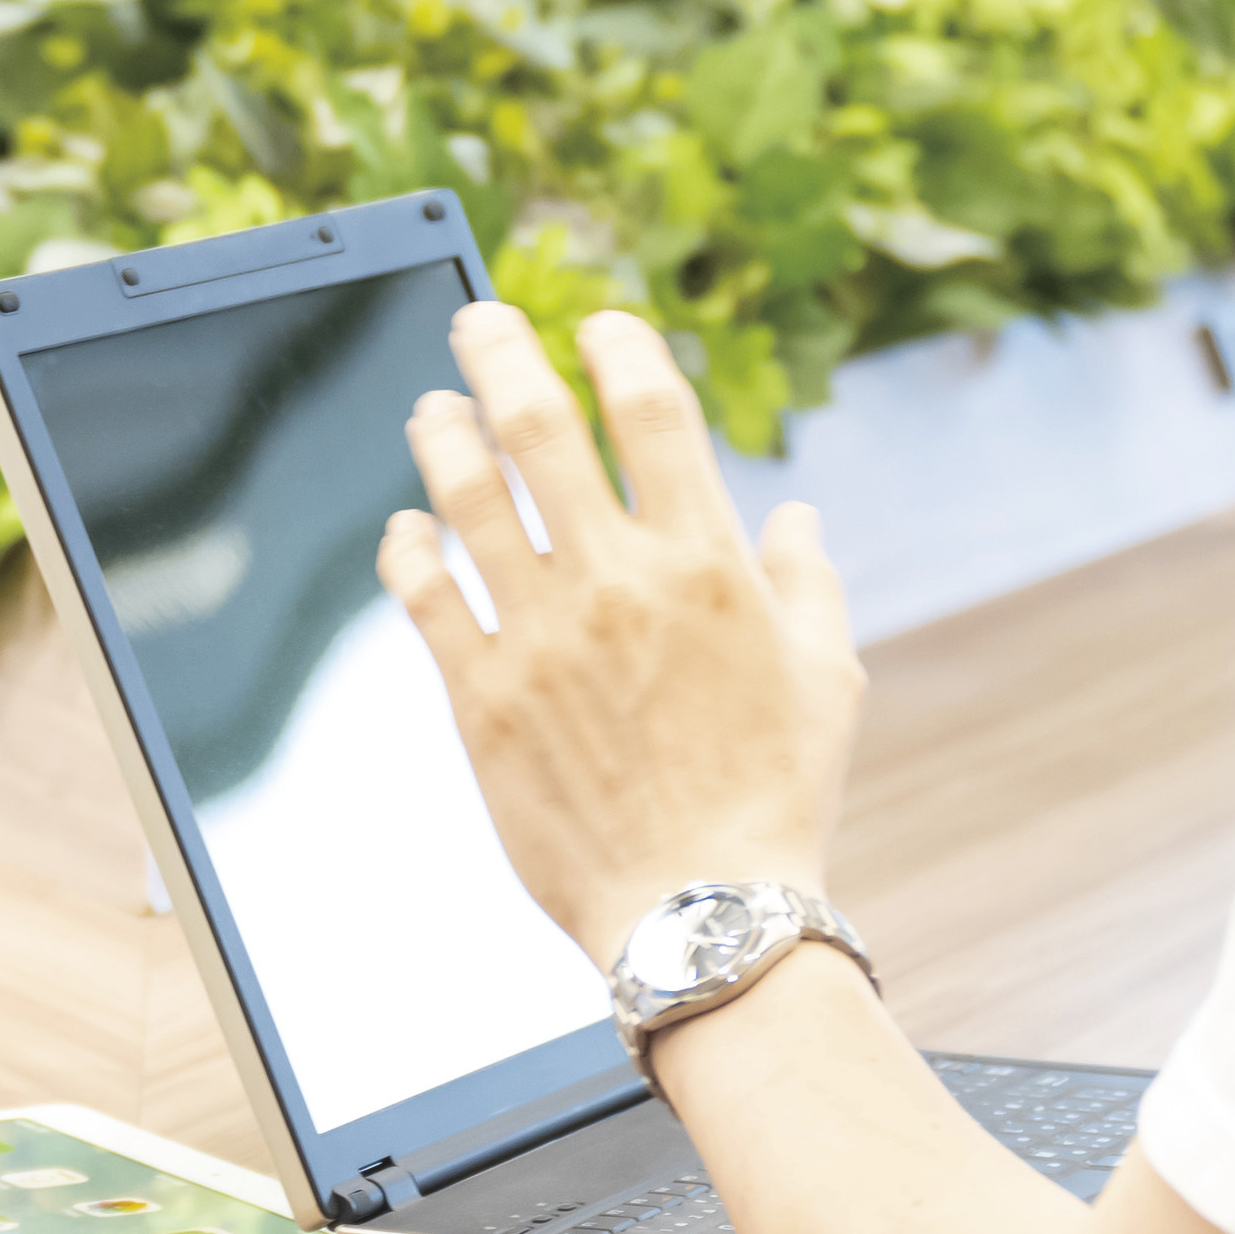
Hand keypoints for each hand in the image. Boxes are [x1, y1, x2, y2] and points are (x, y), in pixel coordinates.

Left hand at [372, 301, 863, 967]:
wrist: (704, 911)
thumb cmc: (778, 797)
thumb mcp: (829, 677)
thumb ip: (805, 582)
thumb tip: (791, 518)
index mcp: (707, 563)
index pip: (650, 411)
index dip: (618, 349)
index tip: (599, 327)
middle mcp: (616, 582)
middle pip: (539, 428)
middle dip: (500, 354)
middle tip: (479, 322)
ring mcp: (540, 638)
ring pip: (466, 498)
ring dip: (442, 437)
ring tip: (433, 408)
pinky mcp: (482, 698)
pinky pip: (425, 597)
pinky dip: (408, 547)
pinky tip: (405, 529)